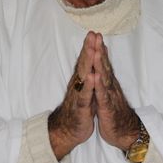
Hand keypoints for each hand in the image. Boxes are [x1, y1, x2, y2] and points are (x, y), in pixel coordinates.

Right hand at [48, 32, 96, 159]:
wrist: (68, 130)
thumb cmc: (79, 108)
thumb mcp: (85, 90)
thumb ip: (87, 75)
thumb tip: (91, 60)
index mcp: (81, 80)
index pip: (86, 60)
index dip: (90, 46)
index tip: (94, 33)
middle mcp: (78, 84)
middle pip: (84, 63)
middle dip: (88, 48)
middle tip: (92, 34)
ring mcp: (78, 94)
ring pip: (83, 76)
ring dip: (88, 62)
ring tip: (92, 49)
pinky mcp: (81, 107)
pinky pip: (85, 94)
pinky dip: (89, 86)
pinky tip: (93, 77)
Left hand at [90, 33, 139, 150]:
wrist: (125, 133)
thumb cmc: (114, 112)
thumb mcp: (109, 94)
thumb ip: (106, 80)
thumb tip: (103, 67)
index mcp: (108, 84)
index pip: (103, 63)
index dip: (98, 49)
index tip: (94, 34)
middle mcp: (110, 87)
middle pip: (104, 65)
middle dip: (99, 50)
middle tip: (96, 35)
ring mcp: (110, 97)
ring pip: (104, 78)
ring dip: (100, 64)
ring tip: (96, 51)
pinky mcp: (108, 109)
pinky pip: (103, 96)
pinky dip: (100, 86)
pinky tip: (96, 77)